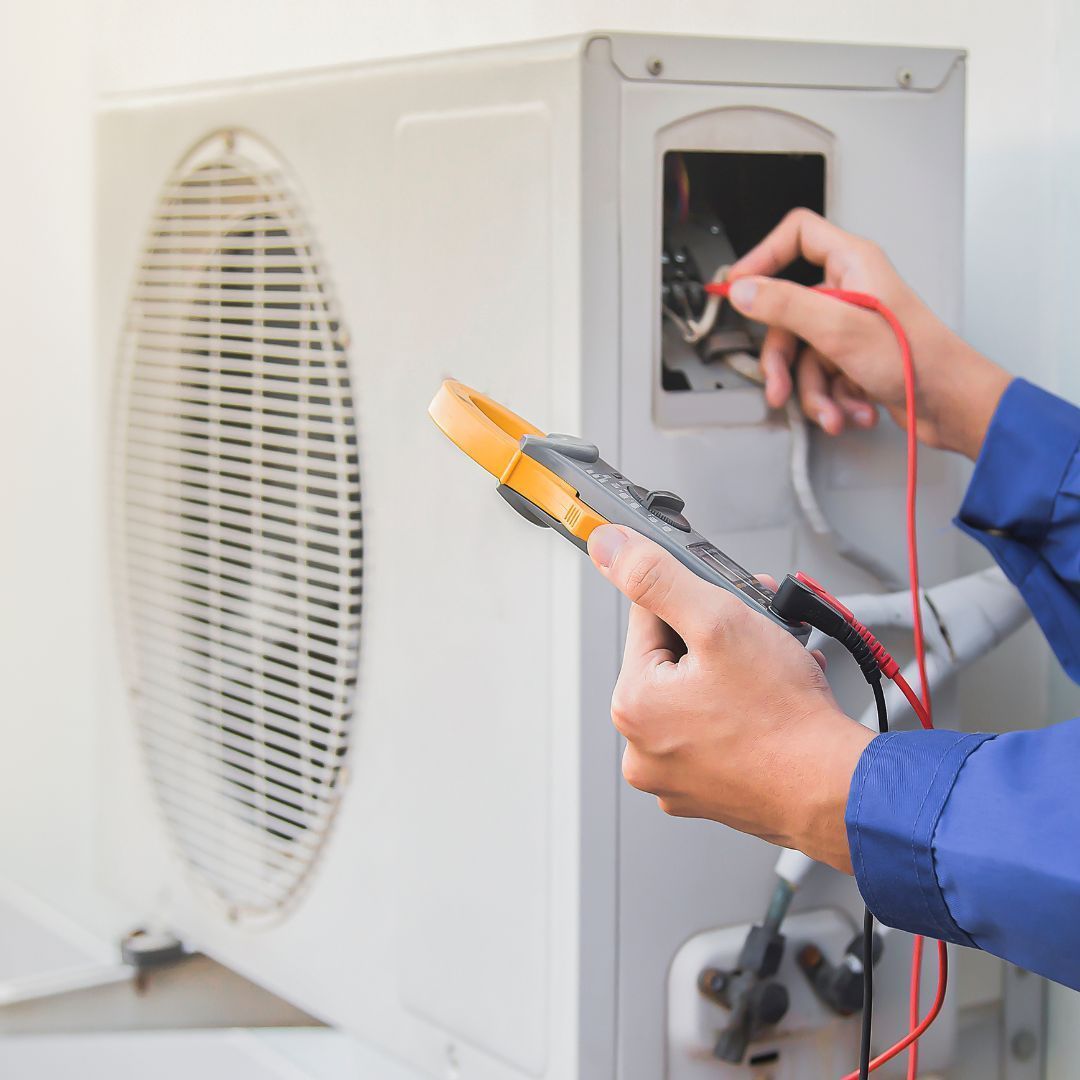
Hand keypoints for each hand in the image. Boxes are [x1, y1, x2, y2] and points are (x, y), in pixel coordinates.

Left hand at [588, 523, 872, 872]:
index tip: (729, 602)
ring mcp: (677, 776)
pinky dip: (744, 711)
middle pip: (675, 659)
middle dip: (721, 635)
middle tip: (761, 632)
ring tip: (776, 667)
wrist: (837, 789)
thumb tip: (608, 547)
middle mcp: (643, 748)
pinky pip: (718, 732)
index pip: (649, 619)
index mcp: (632, 705)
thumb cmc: (784, 718)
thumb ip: (658, 577)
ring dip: (737, 670)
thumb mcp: (718, 621)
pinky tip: (775, 700)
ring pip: (700, 694)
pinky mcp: (710, 792)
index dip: (695, 600)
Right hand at [727, 209, 1009, 458]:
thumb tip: (743, 289)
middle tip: (779, 386)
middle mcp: (850, 291)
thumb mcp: (838, 328)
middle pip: (788, 315)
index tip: (738, 286)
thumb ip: (785, 305)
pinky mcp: (855, 359)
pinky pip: (823, 377)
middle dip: (785, 362)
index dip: (763, 256)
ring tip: (831, 411)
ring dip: (813, 393)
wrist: (950, 405)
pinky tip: (851, 411)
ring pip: (803, 355)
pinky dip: (833, 400)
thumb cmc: (916, 360)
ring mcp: (851, 327)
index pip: (797, 236)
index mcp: (852, 265)